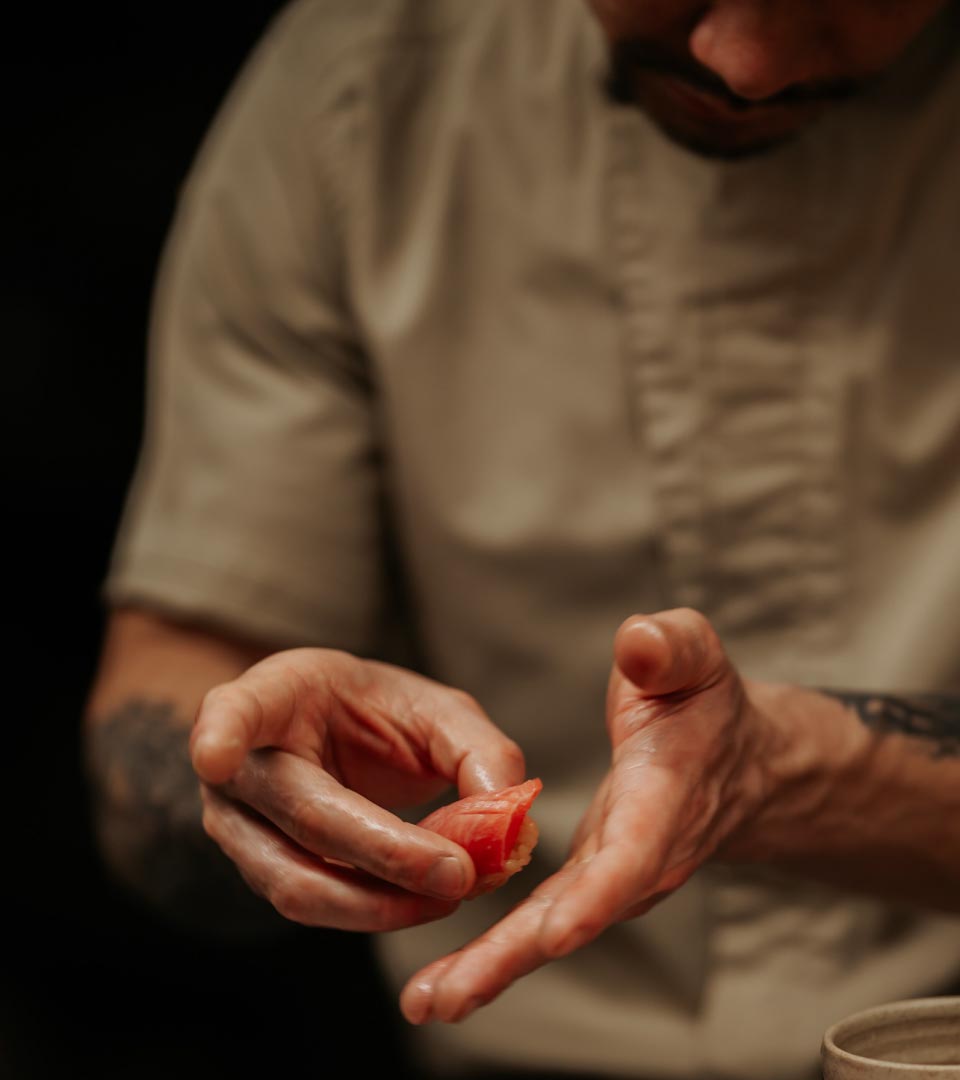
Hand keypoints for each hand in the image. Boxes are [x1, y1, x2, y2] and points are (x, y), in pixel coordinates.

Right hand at [191, 649, 525, 930]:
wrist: (339, 744)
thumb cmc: (379, 715)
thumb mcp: (434, 709)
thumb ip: (476, 748)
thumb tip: (507, 812)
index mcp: (269, 698)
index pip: (230, 712)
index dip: (221, 734)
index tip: (214, 757)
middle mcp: (237, 768)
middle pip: (300, 815)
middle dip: (383, 851)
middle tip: (458, 872)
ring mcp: (239, 829)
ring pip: (298, 882)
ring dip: (382, 900)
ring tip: (454, 893)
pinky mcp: (264, 874)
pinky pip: (316, 905)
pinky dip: (378, 909)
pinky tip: (430, 900)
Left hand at [401, 608, 777, 1022]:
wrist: (739, 762)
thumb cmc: (706, 702)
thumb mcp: (695, 656)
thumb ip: (671, 647)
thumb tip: (639, 644)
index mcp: (662, 797)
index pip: (633, 852)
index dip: (599, 893)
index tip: (554, 934)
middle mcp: (638, 853)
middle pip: (578, 913)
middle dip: (512, 956)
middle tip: (443, 997)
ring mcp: (614, 875)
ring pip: (553, 929)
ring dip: (490, 968)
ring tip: (427, 1001)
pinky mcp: (590, 879)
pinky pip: (542, 920)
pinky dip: (496, 952)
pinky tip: (446, 981)